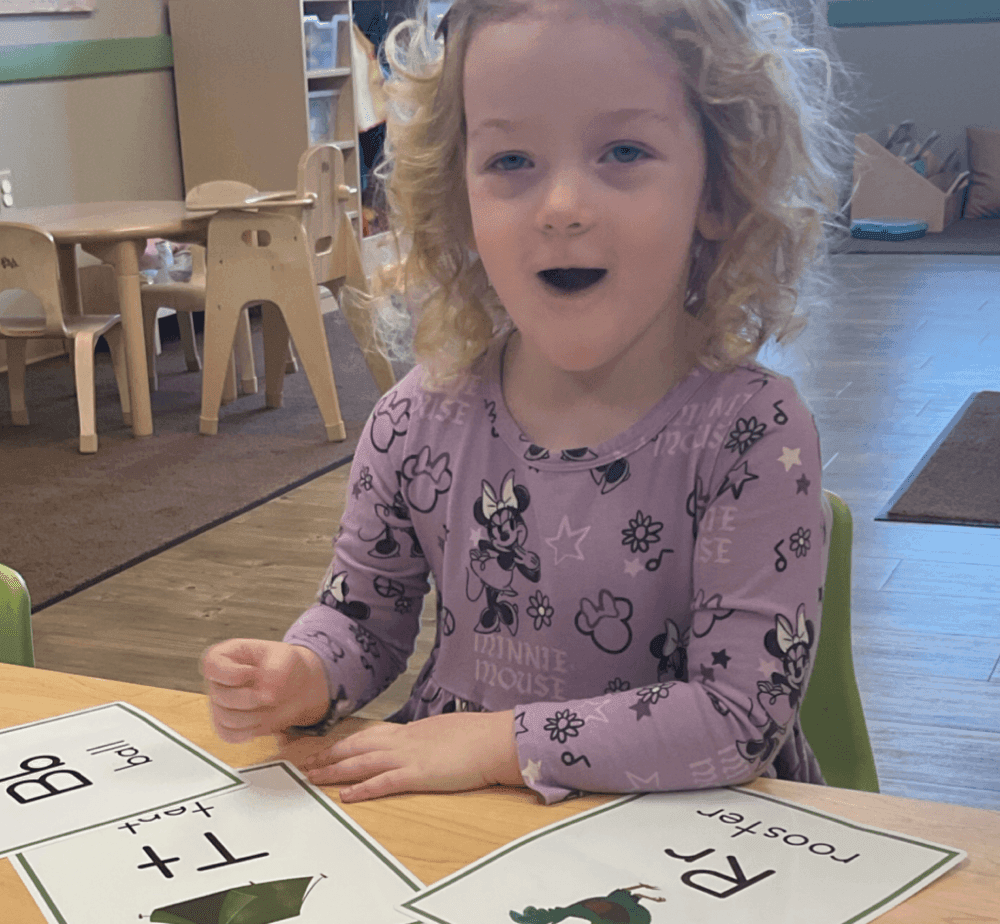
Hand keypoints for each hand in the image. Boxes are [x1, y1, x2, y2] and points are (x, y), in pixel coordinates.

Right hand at [200, 639, 329, 742]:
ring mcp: (220, 703)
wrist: (296, 685)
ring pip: (225, 718)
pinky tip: (264, 722)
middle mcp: (218, 680)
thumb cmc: (285, 664)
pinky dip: (249, 732)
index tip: (254, 672)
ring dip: (253, 717)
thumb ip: (275, 668)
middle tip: (272, 696)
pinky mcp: (228, 724)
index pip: (211, 665)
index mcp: (226, 655)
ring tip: (271, 706)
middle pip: (220, 696)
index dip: (231, 673)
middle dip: (250, 699)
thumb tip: (265, 693)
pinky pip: (228, 735)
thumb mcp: (285, 655)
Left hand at [296, 710, 523, 801]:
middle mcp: (404, 741)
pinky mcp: (418, 774)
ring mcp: (409, 757)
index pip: (369, 735)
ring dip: (335, 770)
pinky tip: (346, 795)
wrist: (495, 740)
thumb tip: (421, 744)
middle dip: (330, 755)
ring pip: (362, 762)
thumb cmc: (477, 736)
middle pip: (357, 746)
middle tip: (308, 762)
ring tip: (313, 777)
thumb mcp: (445, 732)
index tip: (328, 747)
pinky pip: (383, 782)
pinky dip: (362, 788)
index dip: (345, 742)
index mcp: (411, 731)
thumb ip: (427, 739)